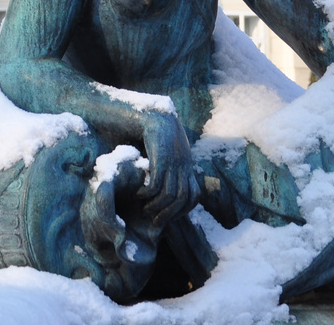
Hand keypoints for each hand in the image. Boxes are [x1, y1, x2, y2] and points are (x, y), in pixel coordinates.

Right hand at [139, 109, 198, 224]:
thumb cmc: (155, 132)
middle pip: (184, 199)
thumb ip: (166, 165)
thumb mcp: (165, 150)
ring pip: (171, 195)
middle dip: (169, 214)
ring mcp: (173, 162)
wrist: (152, 111)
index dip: (182, 210)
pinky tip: (138, 193)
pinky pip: (157, 184)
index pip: (194, 196)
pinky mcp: (161, 157)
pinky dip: (148, 193)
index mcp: (186, 165)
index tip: (167, 215)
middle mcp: (183, 165)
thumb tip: (159, 183)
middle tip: (154, 221)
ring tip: (144, 209)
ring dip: (157, 207)